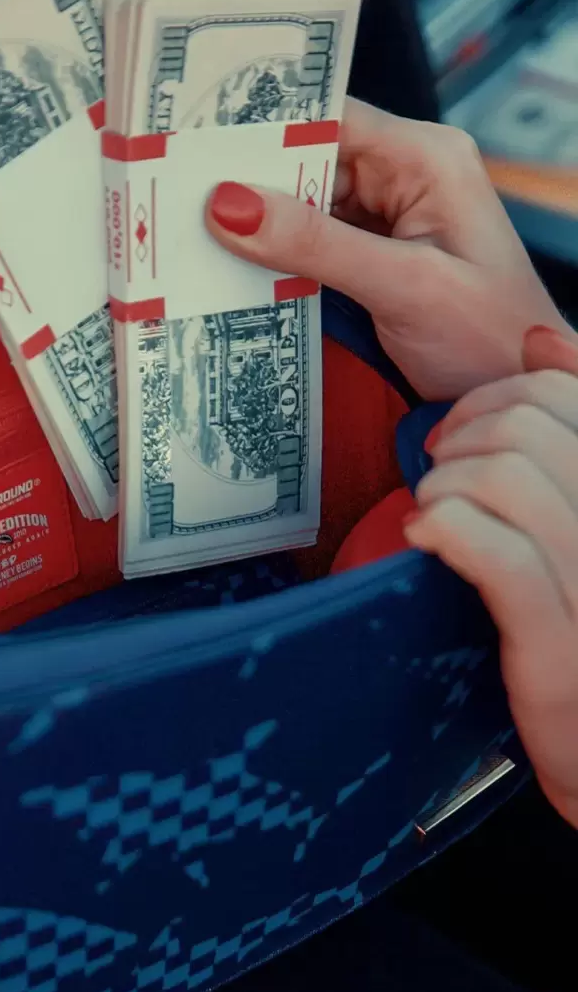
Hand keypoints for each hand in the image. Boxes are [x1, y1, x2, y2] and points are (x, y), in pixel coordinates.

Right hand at [204, 98, 569, 400]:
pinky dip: (278, 258)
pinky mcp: (374, 255)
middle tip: (181, 204)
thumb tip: (231, 203)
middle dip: (252, 186)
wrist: (516, 392)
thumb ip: (316, 244)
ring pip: (303, 205)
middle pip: (308, 162)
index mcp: (426, 158)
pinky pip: (312, 243)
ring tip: (198, 240)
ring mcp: (389, 216)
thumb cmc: (489, 339)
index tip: (198, 149)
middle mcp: (407, 175)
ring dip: (260, 227)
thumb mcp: (401, 285)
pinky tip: (239, 271)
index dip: (262, 131)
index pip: (329, 121)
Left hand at [405, 325, 577, 830]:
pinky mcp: (562, 656)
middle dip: (465, 435)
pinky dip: (451, 530)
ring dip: (449, 485)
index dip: (504, 394)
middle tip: (438, 473)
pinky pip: (504, 559)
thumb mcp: (568, 519)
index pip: (569, 395)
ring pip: (513, 481)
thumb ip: (566, 432)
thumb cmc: (574, 625)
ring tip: (435, 514)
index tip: (464, 432)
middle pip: (535, 428)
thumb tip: (539, 336)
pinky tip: (428, 536)